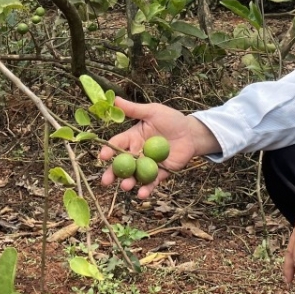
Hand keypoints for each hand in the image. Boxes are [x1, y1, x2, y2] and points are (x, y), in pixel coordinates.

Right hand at [98, 97, 219, 197]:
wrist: (191, 132)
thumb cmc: (171, 119)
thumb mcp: (152, 112)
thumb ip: (134, 110)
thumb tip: (114, 99)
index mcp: (133, 138)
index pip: (117, 145)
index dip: (109, 150)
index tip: (103, 156)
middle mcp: (137, 153)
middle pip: (122, 165)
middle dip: (113, 173)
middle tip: (105, 181)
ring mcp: (148, 164)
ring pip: (135, 176)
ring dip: (129, 182)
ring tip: (126, 186)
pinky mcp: (161, 172)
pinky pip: (152, 182)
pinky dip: (146, 189)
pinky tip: (141, 194)